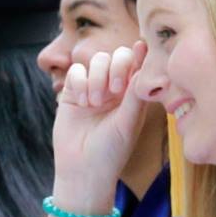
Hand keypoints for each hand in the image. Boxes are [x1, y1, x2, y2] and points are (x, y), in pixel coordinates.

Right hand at [50, 45, 147, 214]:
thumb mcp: (127, 123)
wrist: (83, 169)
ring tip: (95, 103)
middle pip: (117, 56)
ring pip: (96, 61)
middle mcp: (115, 89)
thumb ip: (134, 95)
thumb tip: (143, 67)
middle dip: (116, 67)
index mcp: (133, 95)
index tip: (142, 47)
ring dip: (96, 78)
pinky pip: (75, 72)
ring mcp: (93, 89)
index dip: (140, 55)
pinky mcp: (72, 93)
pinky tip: (82, 103)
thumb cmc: (112, 151)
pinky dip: (79, 82)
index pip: (138, 66)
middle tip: (114, 90)